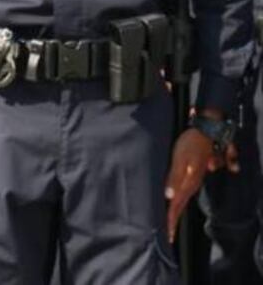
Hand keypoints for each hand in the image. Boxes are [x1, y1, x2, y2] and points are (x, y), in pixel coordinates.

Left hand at [166, 127, 215, 242]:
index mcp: (187, 183)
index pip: (176, 206)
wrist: (205, 132)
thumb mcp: (180, 159)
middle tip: (167, 238)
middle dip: (172, 222)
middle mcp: (189, 185)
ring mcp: (191, 181)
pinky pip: (182, 195)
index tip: (166, 235)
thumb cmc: (190, 144)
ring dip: (174, 215)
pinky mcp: (190, 176)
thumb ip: (174, 177)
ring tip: (169, 227)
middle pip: (179, 207)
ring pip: (181, 202)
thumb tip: (169, 196)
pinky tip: (173, 206)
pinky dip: (177, 204)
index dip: (170, 220)